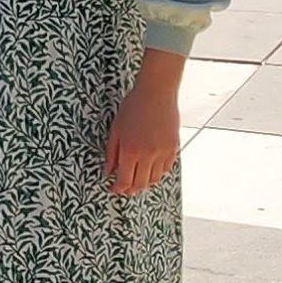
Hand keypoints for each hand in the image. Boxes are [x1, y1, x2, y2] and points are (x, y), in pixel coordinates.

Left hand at [103, 66, 182, 197]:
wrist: (157, 92)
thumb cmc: (133, 106)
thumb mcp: (116, 129)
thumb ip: (111, 153)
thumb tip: (108, 172)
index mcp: (131, 150)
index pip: (124, 181)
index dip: (117, 189)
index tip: (113, 189)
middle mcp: (148, 155)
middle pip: (139, 185)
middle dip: (130, 190)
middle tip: (123, 188)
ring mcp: (163, 153)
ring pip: (154, 180)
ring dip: (144, 183)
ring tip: (137, 178)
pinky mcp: (173, 148)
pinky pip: (165, 170)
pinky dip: (156, 173)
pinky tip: (149, 168)